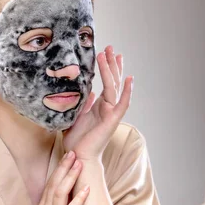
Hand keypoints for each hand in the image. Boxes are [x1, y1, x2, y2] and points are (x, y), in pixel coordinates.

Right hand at [37, 150, 89, 204]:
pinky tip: (86, 188)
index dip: (59, 168)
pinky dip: (79, 197)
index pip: (50, 183)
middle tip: (74, 153)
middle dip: (64, 167)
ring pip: (60, 193)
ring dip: (71, 177)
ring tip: (80, 165)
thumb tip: (70, 182)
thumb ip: (59, 202)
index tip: (69, 155)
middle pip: (54, 184)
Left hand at [63, 45, 132, 160]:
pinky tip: (129, 79)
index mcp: (99, 106)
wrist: (80, 156)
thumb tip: (86, 92)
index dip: (107, 68)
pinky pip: (122, 103)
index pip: (105, 83)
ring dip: (113, 70)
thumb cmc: (77, 141)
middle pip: (113, 81)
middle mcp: (108, 108)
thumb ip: (80, 104)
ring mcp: (111, 113)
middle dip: (112, 64)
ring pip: (114, 87)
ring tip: (111, 54)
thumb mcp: (74, 117)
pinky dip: (127, 91)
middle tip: (111, 47)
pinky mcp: (113, 120)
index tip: (106, 54)